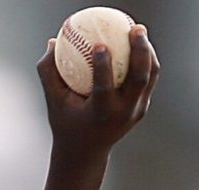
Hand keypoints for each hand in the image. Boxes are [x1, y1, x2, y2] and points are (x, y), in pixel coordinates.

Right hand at [36, 22, 158, 161]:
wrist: (87, 152)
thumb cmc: (66, 123)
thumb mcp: (54, 102)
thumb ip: (49, 72)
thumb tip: (51, 42)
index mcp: (100, 114)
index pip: (104, 88)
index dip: (103, 65)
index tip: (99, 44)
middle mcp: (122, 113)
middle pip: (138, 79)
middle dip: (140, 51)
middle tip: (135, 29)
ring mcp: (135, 111)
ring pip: (149, 76)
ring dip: (147, 52)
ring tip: (138, 30)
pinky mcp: (142, 107)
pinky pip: (148, 78)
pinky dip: (146, 59)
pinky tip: (138, 43)